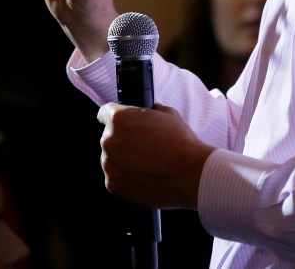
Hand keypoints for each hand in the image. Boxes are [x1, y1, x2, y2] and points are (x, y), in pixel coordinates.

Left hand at [97, 102, 214, 208]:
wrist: (190, 174)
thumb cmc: (181, 143)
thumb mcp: (169, 114)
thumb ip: (152, 110)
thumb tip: (152, 110)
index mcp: (119, 119)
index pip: (105, 113)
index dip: (115, 116)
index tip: (122, 122)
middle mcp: (109, 140)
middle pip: (109, 136)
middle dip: (123, 139)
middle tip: (144, 145)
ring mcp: (109, 164)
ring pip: (111, 157)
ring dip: (123, 158)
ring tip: (147, 163)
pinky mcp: (113, 184)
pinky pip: (115, 176)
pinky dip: (126, 176)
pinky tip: (144, 175)